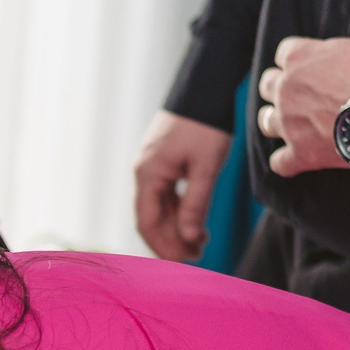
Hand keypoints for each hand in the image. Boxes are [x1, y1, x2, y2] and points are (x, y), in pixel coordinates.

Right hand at [132, 111, 234, 262]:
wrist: (205, 88)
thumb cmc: (206, 126)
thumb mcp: (206, 167)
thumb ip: (195, 205)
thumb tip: (188, 239)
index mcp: (148, 174)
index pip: (147, 223)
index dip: (163, 247)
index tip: (184, 262)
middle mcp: (144, 172)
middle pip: (151, 219)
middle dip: (172, 240)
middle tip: (198, 256)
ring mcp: (151, 167)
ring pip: (159, 209)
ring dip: (177, 228)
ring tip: (201, 242)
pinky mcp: (163, 162)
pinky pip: (166, 196)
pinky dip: (179, 212)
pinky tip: (196, 222)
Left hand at [256, 36, 349, 177]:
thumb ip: (325, 55)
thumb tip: (324, 62)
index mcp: (298, 58)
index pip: (283, 53)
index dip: (296, 61)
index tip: (308, 68)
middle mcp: (286, 89)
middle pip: (268, 85)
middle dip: (280, 88)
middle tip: (298, 94)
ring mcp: (289, 123)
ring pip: (266, 121)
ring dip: (275, 121)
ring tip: (291, 124)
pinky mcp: (300, 153)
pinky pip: (280, 163)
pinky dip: (286, 162)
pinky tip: (294, 160)